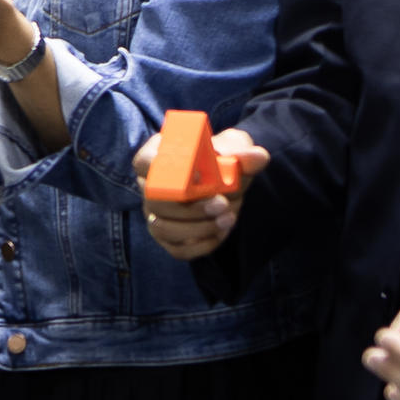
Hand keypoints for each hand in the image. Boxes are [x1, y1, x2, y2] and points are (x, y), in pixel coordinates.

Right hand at [137, 124, 267, 262]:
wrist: (228, 183)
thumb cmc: (225, 159)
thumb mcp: (236, 149)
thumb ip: (244, 152)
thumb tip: (257, 158)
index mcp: (158, 158)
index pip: (143, 162)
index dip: (158, 169)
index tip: (189, 172)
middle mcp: (151, 188)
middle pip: (154, 201)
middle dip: (189, 207)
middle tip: (222, 203)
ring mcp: (156, 215)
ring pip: (164, 228)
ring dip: (199, 227)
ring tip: (229, 218)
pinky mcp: (168, 239)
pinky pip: (178, 249)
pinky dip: (202, 244)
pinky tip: (222, 231)